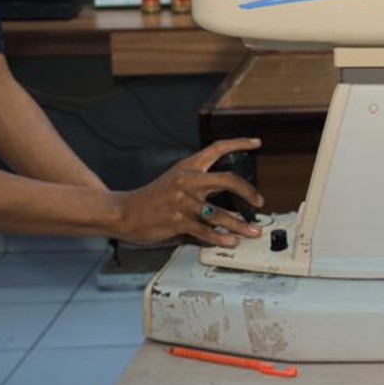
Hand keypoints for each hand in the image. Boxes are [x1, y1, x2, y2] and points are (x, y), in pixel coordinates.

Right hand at [113, 138, 265, 246]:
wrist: (124, 212)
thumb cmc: (151, 199)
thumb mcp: (175, 182)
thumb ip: (199, 187)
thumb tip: (227, 201)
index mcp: (188, 167)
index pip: (217, 148)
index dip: (239, 143)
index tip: (256, 143)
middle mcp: (188, 181)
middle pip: (228, 179)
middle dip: (248, 191)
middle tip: (259, 201)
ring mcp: (183, 201)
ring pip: (220, 213)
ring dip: (240, 225)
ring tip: (252, 231)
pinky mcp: (178, 221)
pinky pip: (205, 231)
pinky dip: (220, 238)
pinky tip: (230, 241)